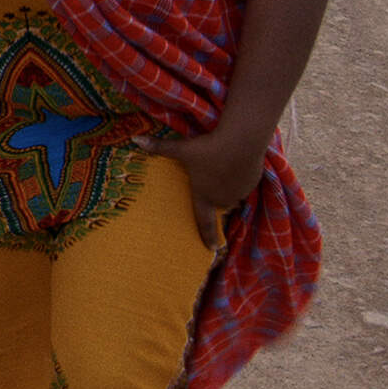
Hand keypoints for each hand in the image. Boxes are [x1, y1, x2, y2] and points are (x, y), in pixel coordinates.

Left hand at [134, 129, 267, 249]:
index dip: (207, 236)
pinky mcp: (252, 182)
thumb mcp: (182, 148)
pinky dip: (240, 174)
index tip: (211, 248)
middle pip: (217, 201)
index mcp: (204, 196)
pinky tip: (235, 160)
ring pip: (232, 192)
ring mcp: (239, 192)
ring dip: (228, 184)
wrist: (241, 141)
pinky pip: (244, 182)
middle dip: (214, 192)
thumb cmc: (208, 148)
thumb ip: (159, 147)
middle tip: (212, 174)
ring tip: (223, 165)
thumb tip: (135, 139)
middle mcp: (222, 199)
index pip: (204, 222)